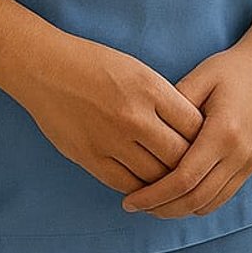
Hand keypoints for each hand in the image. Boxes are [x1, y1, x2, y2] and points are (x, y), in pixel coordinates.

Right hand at [11, 34, 204, 194]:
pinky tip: (146, 185)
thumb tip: (191, 130)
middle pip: (179, 156)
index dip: (204, 137)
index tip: (206, 142)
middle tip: (195, 168)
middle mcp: (134, 117)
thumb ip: (164, 100)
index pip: (194, 125)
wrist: (45, 68)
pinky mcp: (90, 158)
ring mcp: (111, 141)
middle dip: (191, 164)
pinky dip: (140, 189)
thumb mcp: (138, 70)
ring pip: (155, 176)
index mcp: (151, 89)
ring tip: (174, 181)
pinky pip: (126, 184)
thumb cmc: (94, 64)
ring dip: (167, 182)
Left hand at [122, 42, 251, 218]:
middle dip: (162, 209)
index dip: (154, 195)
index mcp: (224, 132)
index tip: (130, 200)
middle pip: (196, 199)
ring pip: (209, 204)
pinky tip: (178, 193)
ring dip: (179, 210)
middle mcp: (240, 154)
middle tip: (136, 206)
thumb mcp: (198, 79)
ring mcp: (249, 163)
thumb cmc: (229, 70)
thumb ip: (173, 107)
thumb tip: (146, 137)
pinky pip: (222, 196)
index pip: (184, 178)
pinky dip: (198, 202)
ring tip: (153, 203)